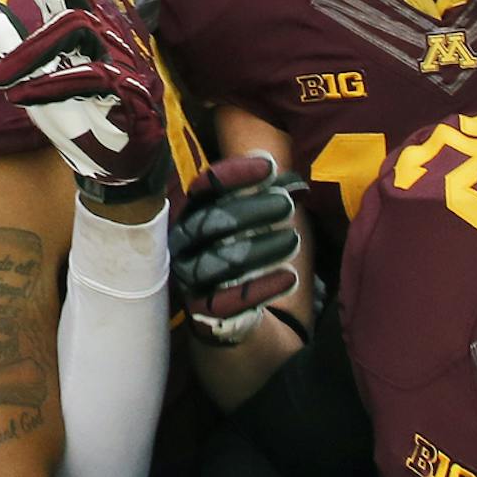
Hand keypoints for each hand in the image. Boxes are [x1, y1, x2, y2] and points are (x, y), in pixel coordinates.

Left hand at [0, 0, 171, 201]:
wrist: (121, 161)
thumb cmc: (76, 111)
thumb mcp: (30, 76)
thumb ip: (8, 38)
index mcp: (80, 18)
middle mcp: (103, 25)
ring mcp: (122, 53)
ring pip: (74, 25)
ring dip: (29, 54)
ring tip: (0, 81)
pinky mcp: (134, 87)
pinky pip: (90, 75)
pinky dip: (51, 86)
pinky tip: (20, 98)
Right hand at [169, 154, 303, 345]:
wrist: (225, 308)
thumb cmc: (238, 251)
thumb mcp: (247, 221)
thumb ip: (261, 198)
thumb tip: (287, 176)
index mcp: (191, 216)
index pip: (204, 189)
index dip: (233, 175)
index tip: (269, 167)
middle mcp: (183, 244)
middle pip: (211, 223)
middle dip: (251, 211)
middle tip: (287, 205)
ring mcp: (190, 277)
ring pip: (220, 262)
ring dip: (260, 249)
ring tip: (293, 240)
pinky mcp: (204, 309)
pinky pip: (229, 300)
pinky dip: (261, 289)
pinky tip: (289, 278)